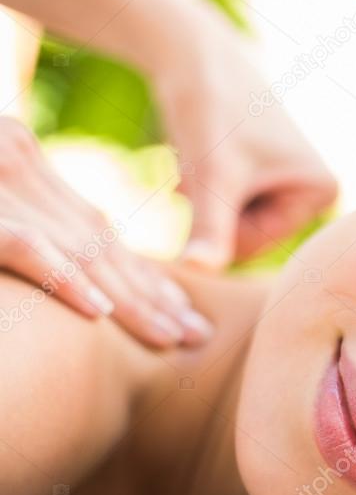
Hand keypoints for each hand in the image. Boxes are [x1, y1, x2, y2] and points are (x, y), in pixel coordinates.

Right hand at [0, 117, 211, 347]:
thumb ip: (24, 218)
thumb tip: (73, 272)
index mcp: (24, 158)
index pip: (96, 227)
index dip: (144, 272)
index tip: (182, 309)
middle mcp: (18, 162)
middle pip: (100, 243)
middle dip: (154, 295)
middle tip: (197, 334)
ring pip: (79, 250)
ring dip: (130, 299)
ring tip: (171, 336)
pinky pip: (27, 247)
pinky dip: (64, 280)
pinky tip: (98, 314)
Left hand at [153, 23, 338, 269]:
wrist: (193, 56)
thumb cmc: (210, 110)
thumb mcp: (212, 177)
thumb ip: (210, 231)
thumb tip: (200, 273)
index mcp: (323, 193)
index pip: (258, 245)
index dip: (217, 224)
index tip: (204, 180)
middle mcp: (317, 192)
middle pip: (248, 237)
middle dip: (211, 211)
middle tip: (199, 167)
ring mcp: (295, 184)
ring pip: (234, 223)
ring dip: (205, 200)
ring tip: (200, 159)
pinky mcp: (272, 177)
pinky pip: (231, 206)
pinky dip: (207, 189)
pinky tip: (202, 157)